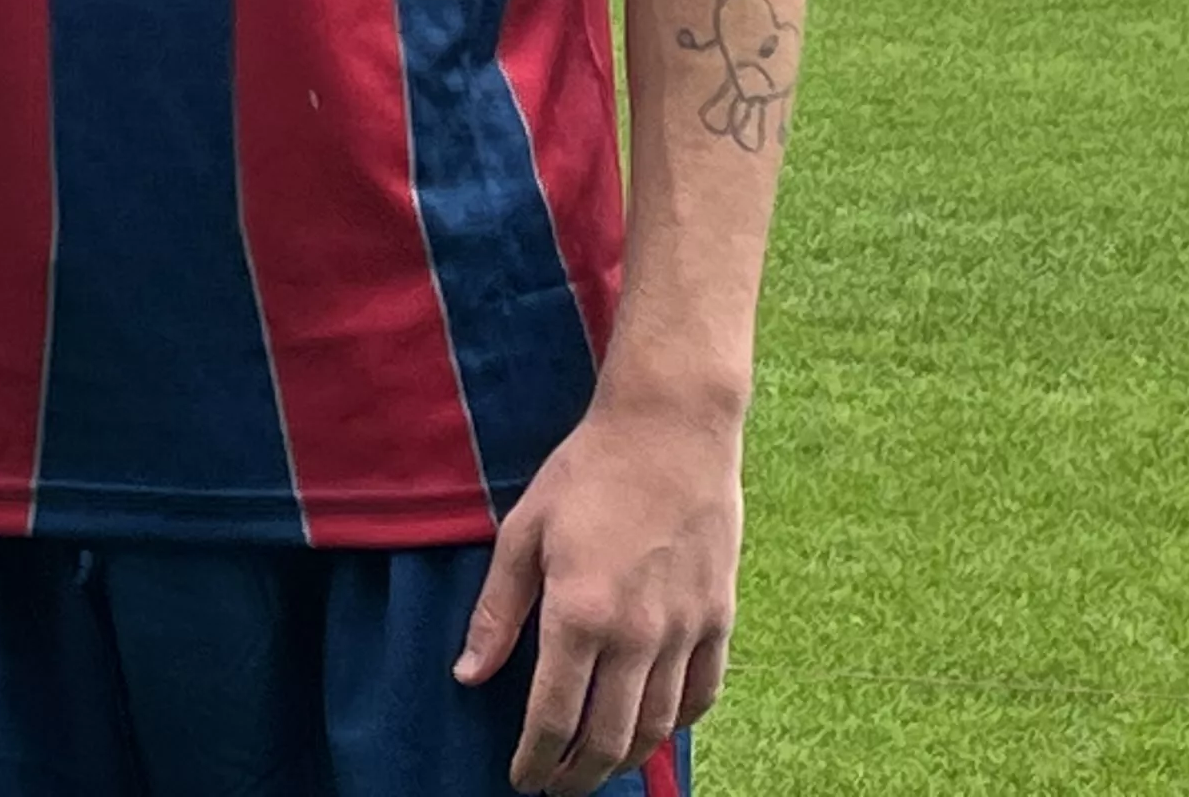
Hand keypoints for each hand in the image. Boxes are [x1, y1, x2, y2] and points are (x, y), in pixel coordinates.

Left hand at [455, 389, 742, 793]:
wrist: (671, 428)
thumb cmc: (587, 472)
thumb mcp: (523, 531)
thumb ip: (498, 610)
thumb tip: (469, 675)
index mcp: (580, 613)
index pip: (553, 717)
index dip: (535, 760)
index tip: (521, 779)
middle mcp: (637, 634)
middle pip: (608, 738)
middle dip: (578, 776)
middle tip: (557, 788)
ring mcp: (684, 629)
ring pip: (657, 726)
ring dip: (626, 760)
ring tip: (601, 770)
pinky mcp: (719, 617)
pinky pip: (702, 693)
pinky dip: (678, 724)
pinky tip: (655, 729)